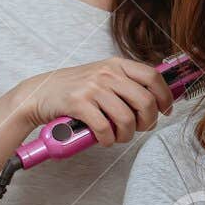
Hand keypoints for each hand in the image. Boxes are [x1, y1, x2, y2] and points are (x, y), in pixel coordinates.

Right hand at [12, 58, 175, 145]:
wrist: (39, 93)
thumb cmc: (75, 89)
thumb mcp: (103, 77)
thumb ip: (126, 84)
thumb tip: (156, 101)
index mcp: (117, 64)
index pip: (153, 77)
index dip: (165, 96)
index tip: (165, 111)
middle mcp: (107, 73)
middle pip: (145, 101)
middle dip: (147, 122)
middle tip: (139, 129)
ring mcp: (93, 87)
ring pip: (126, 119)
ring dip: (126, 135)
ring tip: (118, 136)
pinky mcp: (79, 103)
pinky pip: (104, 128)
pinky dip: (107, 139)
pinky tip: (103, 138)